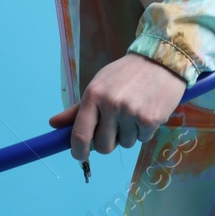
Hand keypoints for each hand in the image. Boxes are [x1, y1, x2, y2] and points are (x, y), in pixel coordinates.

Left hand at [47, 53, 186, 166]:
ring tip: (135, 112)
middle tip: (116, 125)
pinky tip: (147, 111)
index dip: (78, 151)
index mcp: (93, 95)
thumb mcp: (99, 85)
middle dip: (109, 142)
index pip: (79, 134)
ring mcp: (131, 113)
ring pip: (124, 144)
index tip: (80, 155)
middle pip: (103, 146)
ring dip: (129, 134)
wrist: (160, 60)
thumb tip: (53, 125)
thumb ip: (77, 109)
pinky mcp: (151, 120)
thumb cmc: (126, 74)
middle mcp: (111, 105)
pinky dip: (144, 131)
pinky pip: (142, 139)